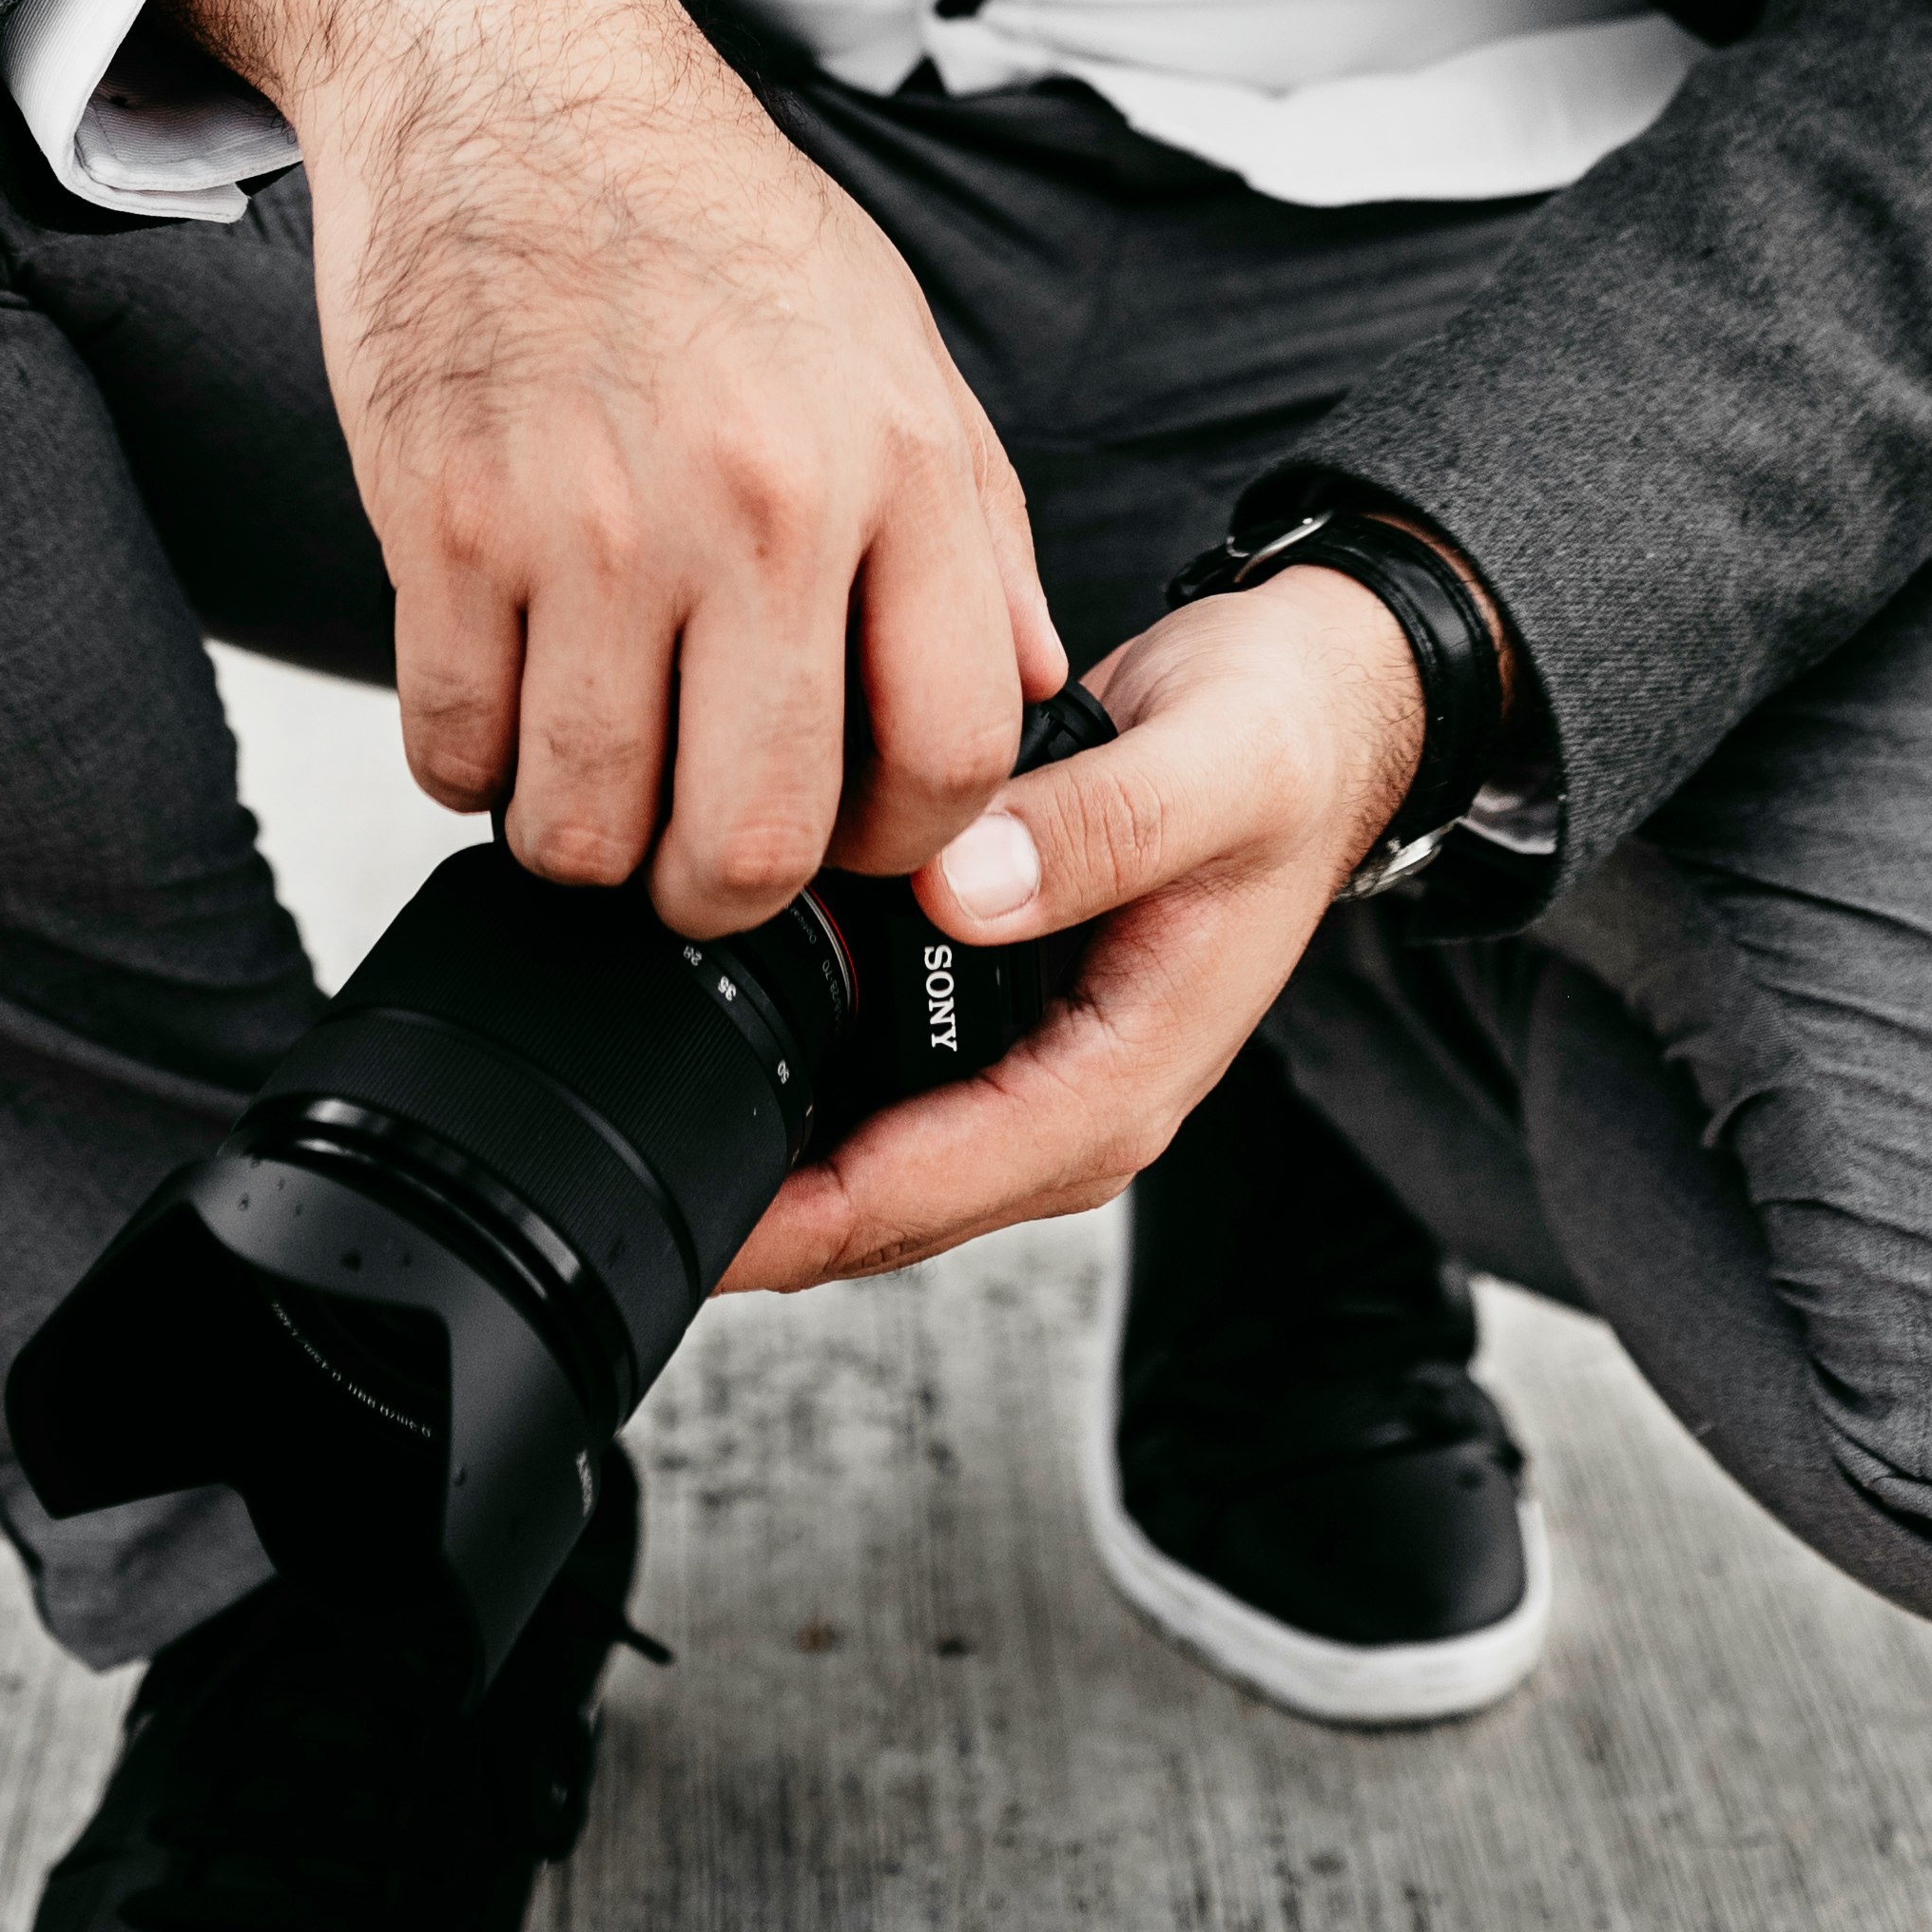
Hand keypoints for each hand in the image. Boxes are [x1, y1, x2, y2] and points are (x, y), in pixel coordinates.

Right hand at [172, 0, 1063, 934]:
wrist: (512, 78)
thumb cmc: (705, 212)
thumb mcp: (894, 344)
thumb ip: (971, 532)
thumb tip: (1017, 693)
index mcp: (895, 463)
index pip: (953, 756)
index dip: (903, 844)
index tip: (850, 834)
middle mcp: (759, 502)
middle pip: (757, 841)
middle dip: (723, 897)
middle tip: (696, 860)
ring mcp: (594, 523)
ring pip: (585, 826)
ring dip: (583, 843)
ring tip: (589, 773)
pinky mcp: (448, 524)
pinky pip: (451, 749)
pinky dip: (468, 765)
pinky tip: (497, 693)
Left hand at [714, 564, 1426, 1294]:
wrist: (1315, 712)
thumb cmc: (1281, 744)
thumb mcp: (1213, 770)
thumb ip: (1095, 832)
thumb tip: (960, 890)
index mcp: (1121, 1083)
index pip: (926, 1194)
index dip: (794, 1219)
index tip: (687, 1206)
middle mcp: (1070, 1102)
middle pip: (878, 1205)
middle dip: (754, 1201)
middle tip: (616, 1150)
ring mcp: (1033, 1068)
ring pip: (870, 1154)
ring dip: (771, 1134)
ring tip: (642, 1082)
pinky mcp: (1002, 1017)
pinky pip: (882, 1084)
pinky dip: (805, 1062)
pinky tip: (728, 989)